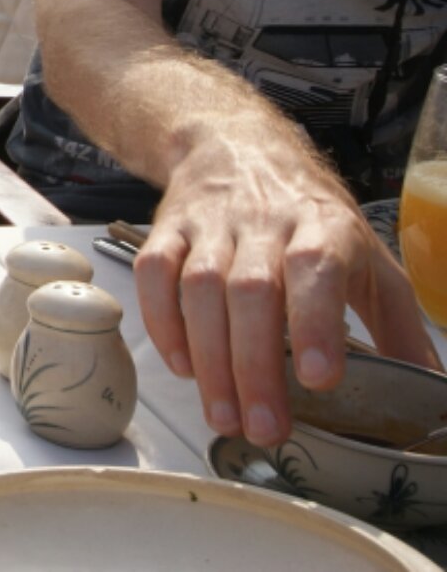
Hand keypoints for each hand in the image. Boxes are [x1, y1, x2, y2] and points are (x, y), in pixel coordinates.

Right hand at [133, 135, 437, 445]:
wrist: (236, 146)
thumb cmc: (308, 214)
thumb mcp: (369, 257)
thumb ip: (397, 325)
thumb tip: (431, 388)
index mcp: (324, 226)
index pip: (317, 268)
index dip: (314, 321)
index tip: (317, 378)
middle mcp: (264, 221)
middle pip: (252, 291)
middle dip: (254, 366)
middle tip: (264, 427)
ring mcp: (210, 224)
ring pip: (200, 288)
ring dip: (209, 358)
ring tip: (224, 416)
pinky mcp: (167, 228)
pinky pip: (154, 274)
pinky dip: (163, 323)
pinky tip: (181, 366)